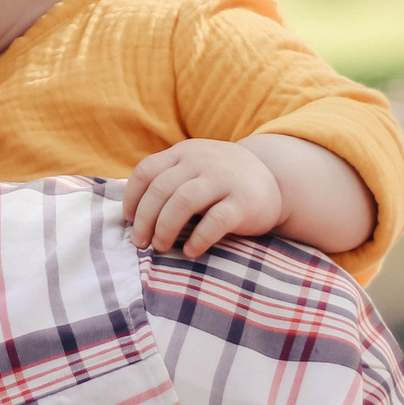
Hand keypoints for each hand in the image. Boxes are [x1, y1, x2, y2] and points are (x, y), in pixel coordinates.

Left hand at [123, 139, 283, 258]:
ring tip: (160, 247)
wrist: (274, 181)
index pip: (147, 171)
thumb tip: (130, 212)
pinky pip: (214, 222)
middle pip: (161, 189)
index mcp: (185, 152)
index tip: (128, 220)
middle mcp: (202, 161)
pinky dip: (197, 239)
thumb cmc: (222, 182)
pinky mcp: (243, 203)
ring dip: (165, 228)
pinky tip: (190, 251)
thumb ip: (167, 180)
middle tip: (140, 242)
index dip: (132, 198)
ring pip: (183, 202)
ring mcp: (224, 180)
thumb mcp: (195, 169)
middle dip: (145, 219)